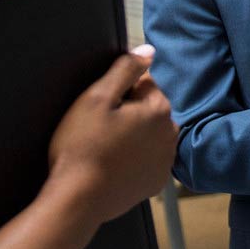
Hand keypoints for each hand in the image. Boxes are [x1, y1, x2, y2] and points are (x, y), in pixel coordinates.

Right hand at [45, 45, 177, 226]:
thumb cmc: (82, 146)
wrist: (78, 199)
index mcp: (159, 109)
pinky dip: (134, 159)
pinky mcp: (156, 182)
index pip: (144, 83)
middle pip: (148, 109)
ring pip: (149, 134)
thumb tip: (148, 50)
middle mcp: (171, 134)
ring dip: (132, 136)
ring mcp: (166, 161)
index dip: (118, 91)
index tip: (101, 109)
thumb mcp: (97, 97)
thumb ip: (125, 69)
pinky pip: (147, 159)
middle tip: (99, 129)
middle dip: (128, 113)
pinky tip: (113, 164)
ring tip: (105, 148)